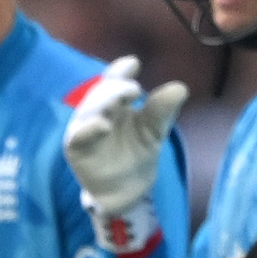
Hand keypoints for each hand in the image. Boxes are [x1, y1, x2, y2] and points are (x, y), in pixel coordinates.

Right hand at [63, 56, 187, 257]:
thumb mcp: (154, 132)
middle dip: (116, 87)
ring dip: (104, 102)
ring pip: (88, 110)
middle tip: (135, 89)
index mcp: (114, 102)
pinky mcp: (76, 149)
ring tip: (125, 97)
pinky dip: (89, 129)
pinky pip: (78, 136)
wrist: (127, 193)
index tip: (134, 64)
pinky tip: (103, 125)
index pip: (114, 79)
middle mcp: (96, 111)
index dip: (121, 70)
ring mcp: (84, 129)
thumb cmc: (136, 156)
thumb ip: (162, 111)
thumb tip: (180, 88)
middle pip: (101, 92)